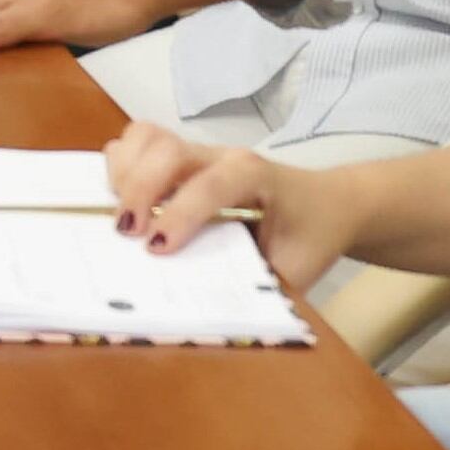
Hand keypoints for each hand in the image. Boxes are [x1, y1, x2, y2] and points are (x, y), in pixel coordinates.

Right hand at [104, 122, 343, 280]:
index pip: (213, 184)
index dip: (181, 213)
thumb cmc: (310, 236)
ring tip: (123, 214)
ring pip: (147, 138)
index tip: (158, 248)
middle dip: (139, 189)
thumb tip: (213, 311)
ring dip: (125, 173)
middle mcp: (223, 157)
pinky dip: (122, 164)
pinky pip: (141, 141)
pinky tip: (124, 198)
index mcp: (255, 178)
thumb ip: (258, 286)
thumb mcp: (295, 269)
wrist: (327, 204)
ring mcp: (200, 152)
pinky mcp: (183, 157)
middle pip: (168, 149)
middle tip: (127, 234)